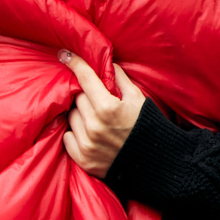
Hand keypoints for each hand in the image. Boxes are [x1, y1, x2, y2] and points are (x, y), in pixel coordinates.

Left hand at [60, 50, 144, 176]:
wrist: (155, 165)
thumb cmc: (148, 127)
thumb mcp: (138, 99)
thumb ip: (120, 79)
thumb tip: (108, 64)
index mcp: (107, 107)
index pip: (84, 78)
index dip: (74, 63)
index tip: (64, 54)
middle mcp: (94, 125)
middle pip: (77, 98)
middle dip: (86, 96)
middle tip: (98, 101)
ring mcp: (87, 144)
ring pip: (71, 117)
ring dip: (80, 115)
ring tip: (96, 120)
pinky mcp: (83, 160)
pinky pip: (68, 138)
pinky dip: (75, 134)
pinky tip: (90, 135)